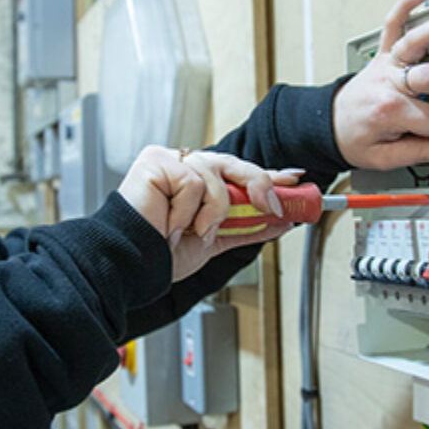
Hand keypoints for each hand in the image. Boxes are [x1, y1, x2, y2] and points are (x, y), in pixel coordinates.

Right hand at [116, 146, 300, 281]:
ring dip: (211, 212)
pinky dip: (188, 211)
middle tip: (272, 205)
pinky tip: (170, 224)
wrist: (133, 267)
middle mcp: (184, 167)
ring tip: (191, 231)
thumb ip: (247, 227)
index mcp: (197, 183)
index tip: (294, 179)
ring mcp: (170, 161)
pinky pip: (194, 183)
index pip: (238, 173)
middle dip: (259, 184)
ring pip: (215, 175)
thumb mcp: (216, 241)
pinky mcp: (157, 162)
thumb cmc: (161, 253)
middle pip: (233, 164)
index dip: (267, 175)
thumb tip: (281, 220)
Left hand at [332, 0, 428, 170]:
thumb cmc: (355, 139)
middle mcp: (388, 83)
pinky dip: (405, 4)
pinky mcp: (383, 54)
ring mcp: (386, 65)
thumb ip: (423, 153)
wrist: (328, 126)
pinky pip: (391, 24)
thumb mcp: (385, 158)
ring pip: (415, 41)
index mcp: (390, 112)